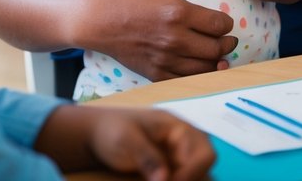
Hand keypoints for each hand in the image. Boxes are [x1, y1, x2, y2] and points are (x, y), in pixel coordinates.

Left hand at [37, 103, 215, 180]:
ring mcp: (177, 153)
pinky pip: (183, 175)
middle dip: (192, 177)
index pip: (202, 150)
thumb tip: (165, 179)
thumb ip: (147, 157)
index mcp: (176, 127)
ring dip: (186, 179)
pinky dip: (179, 180)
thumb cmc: (112, 131)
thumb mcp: (126, 141)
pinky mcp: (170, 165)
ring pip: (197, 171)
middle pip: (205, 161)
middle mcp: (183, 139)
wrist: (95, 135)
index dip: (193, 171)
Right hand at [93, 0, 236, 80]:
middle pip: (216, 48)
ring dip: (215, 62)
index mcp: (178, 12)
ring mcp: (165, 58)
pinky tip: (198, 67)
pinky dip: (196, 75)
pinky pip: (185, 80)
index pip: (219, 24)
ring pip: (204, 68)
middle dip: (226, 44)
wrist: (96, 20)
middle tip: (227, 40)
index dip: (227, 24)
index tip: (226, 23)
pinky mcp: (154, 72)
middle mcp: (175, 38)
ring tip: (217, 55)